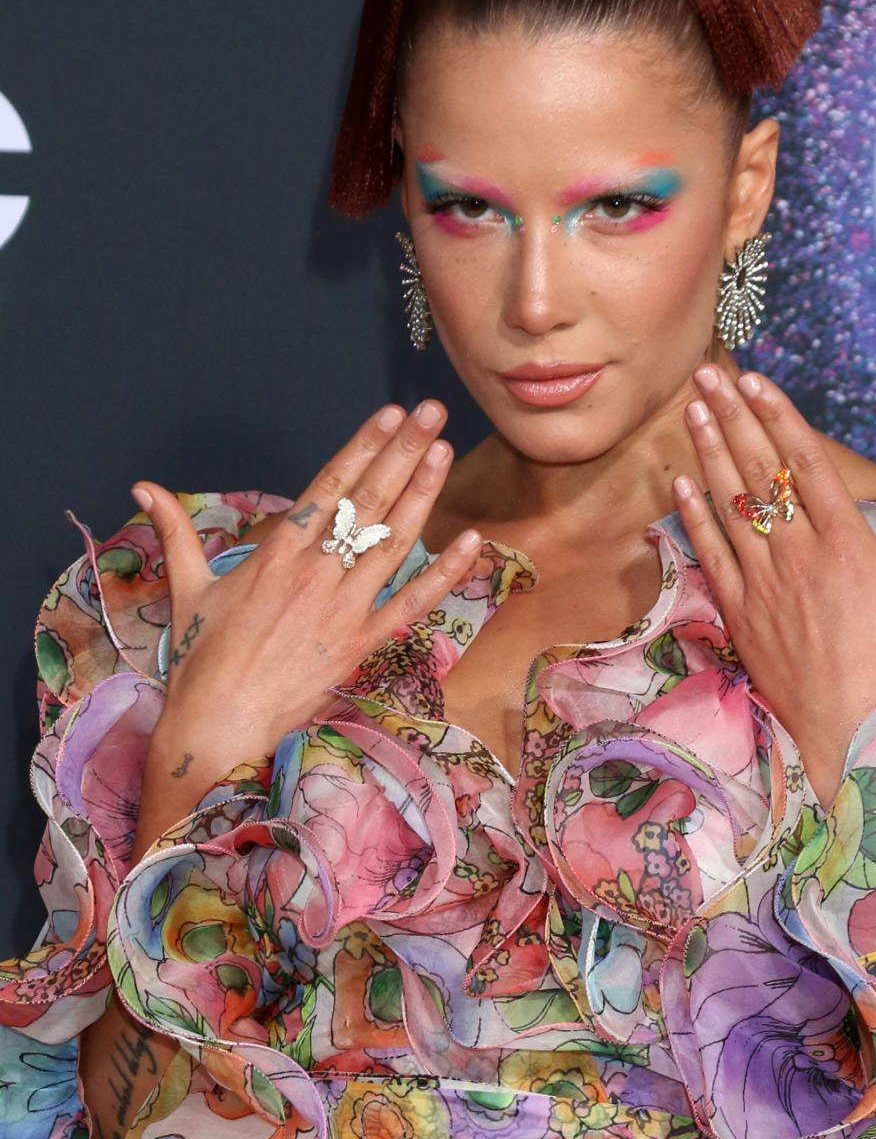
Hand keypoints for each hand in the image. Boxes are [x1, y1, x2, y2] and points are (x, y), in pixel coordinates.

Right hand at [129, 400, 480, 778]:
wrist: (217, 726)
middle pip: (368, 501)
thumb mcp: (189, 586)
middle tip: (431, 413)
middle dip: (403, 452)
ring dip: (421, 494)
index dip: (362, 446)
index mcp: (277, 552)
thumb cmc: (202, 658)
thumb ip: (175, 531)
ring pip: (392, 541)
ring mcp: (344, 607)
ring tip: (443, 451)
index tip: (389, 415)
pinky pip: (411, 604)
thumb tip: (143, 488)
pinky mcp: (362, 643)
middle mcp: (316, 571)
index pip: (329, 486)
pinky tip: (469, 542)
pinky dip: (443, 574)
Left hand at [673, 365, 875, 807]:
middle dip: (733, 417)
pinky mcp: (741, 614)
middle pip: (759, 472)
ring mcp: (765, 584)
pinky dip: (693, 516)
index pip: (805, 464)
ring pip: (729, 505)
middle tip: (709, 375)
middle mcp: (800, 556)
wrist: (859, 738)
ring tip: (693, 409)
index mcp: (848, 545)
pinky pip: (711, 555)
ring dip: (707, 453)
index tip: (755, 380)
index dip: (778, 417)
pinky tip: (678, 481)